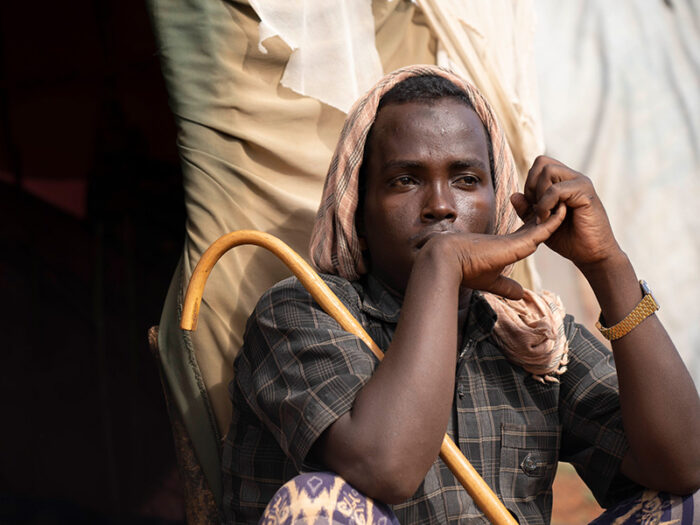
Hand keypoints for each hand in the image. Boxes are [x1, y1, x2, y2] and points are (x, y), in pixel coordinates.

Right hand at [424, 204, 565, 299]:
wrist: (447, 261)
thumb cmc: (465, 271)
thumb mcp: (490, 281)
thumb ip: (505, 287)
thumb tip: (520, 296)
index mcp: (508, 249)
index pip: (531, 236)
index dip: (543, 228)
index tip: (554, 220)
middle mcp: (513, 242)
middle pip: (539, 227)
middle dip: (552, 216)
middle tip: (566, 203)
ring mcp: (514, 240)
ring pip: (542, 225)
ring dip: (556, 214)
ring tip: (570, 201)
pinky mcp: (515, 243)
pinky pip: (541, 229)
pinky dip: (554, 221)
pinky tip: (565, 210)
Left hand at [511, 156, 621, 270]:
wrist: (591, 254)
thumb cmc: (568, 239)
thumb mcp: (541, 224)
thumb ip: (527, 210)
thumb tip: (514, 195)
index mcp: (564, 181)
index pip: (539, 164)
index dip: (530, 183)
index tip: (532, 206)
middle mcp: (573, 178)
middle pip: (542, 162)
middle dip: (532, 186)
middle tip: (536, 209)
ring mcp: (581, 183)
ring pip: (548, 171)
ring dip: (539, 194)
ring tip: (543, 215)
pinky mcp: (586, 194)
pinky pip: (556, 189)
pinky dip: (546, 204)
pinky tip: (548, 219)